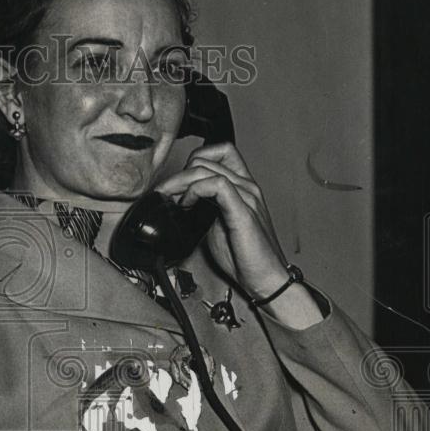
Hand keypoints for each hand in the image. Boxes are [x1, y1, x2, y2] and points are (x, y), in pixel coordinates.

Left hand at [153, 142, 288, 300]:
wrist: (266, 278)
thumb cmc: (244, 257)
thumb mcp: (216, 226)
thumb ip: (203, 209)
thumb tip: (176, 203)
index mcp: (242, 187)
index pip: (219, 152)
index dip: (192, 161)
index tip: (175, 184)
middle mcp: (246, 186)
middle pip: (204, 158)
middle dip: (177, 174)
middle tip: (163, 193)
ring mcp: (246, 195)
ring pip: (205, 168)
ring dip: (179, 182)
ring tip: (170, 199)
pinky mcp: (243, 210)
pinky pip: (216, 185)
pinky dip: (195, 190)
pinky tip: (187, 205)